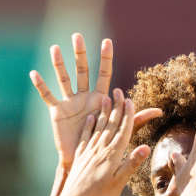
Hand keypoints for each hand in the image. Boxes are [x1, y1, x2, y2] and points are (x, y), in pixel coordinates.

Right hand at [30, 34, 159, 169]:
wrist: (85, 159)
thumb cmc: (104, 143)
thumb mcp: (121, 129)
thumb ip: (137, 117)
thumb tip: (160, 111)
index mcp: (100, 98)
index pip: (104, 73)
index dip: (105, 58)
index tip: (107, 41)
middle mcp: (84, 96)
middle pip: (82, 70)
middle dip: (81, 53)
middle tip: (77, 36)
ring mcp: (70, 102)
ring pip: (63, 79)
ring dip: (59, 64)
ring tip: (55, 48)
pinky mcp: (57, 112)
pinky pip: (48, 96)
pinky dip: (41, 86)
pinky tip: (34, 73)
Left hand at [58, 92, 149, 195]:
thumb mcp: (118, 184)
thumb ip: (131, 164)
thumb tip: (146, 147)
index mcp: (112, 156)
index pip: (123, 131)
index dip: (128, 115)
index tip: (130, 100)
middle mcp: (100, 150)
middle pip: (111, 125)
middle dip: (116, 107)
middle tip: (118, 91)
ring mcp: (88, 152)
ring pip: (98, 127)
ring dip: (103, 112)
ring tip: (105, 97)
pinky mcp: (80, 157)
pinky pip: (85, 137)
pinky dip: (89, 126)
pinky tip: (91, 118)